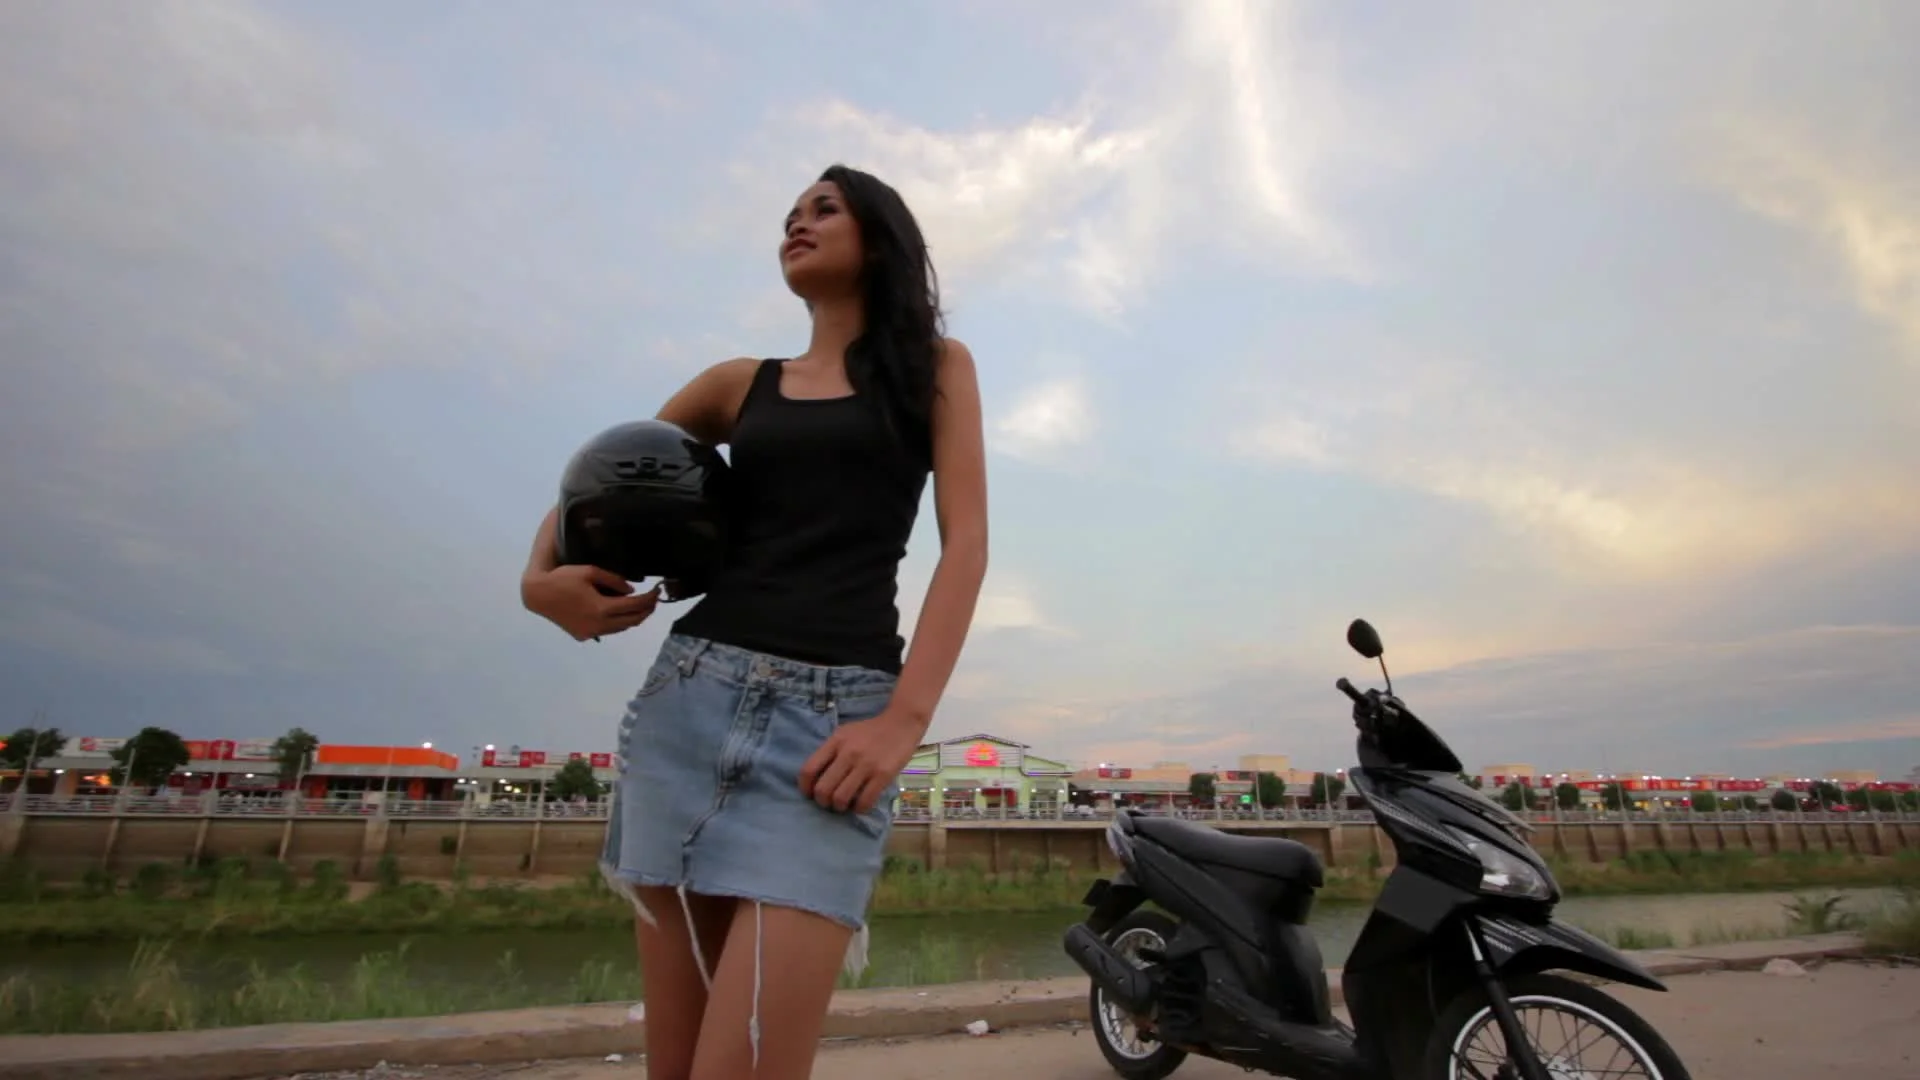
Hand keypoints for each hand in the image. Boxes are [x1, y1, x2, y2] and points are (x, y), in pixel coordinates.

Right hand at [521, 564, 660, 641]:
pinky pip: (607, 631)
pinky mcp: (583, 635)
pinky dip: (617, 623)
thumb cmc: (563, 578)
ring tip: (640, 606)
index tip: (658, 591)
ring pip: (620, 629)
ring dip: (633, 618)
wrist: (538, 594)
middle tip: (654, 600)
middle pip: (632, 621)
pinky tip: (619, 613)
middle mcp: (598, 625)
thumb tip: (632, 590)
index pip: (634, 606)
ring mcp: (590, 633)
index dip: (649, 599)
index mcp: (601, 608)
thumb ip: (614, 581)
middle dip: (646, 611)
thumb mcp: (590, 571)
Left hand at [798, 710, 921, 813]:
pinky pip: (865, 801)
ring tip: (844, 805)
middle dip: (822, 801)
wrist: (901, 722)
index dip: (805, 787)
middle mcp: (848, 753)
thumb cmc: (870, 730)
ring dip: (839, 807)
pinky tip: (860, 805)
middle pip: (823, 789)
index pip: (809, 769)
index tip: (809, 794)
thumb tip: (816, 776)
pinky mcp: (883, 775)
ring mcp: (866, 765)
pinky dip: (859, 808)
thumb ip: (830, 751)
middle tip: (828, 802)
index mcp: (836, 741)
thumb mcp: (845, 733)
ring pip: (841, 798)